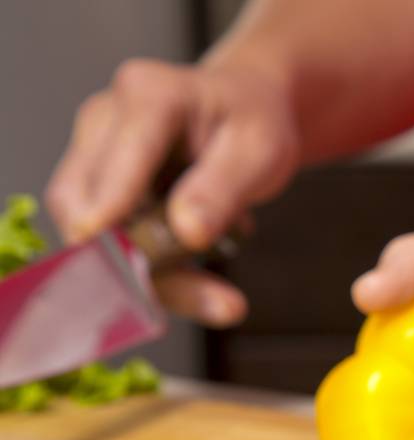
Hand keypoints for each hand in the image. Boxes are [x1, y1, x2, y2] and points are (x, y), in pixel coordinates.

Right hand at [45, 58, 300, 326]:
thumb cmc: (251, 122)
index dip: (111, 208)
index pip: (120, 159)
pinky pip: (103, 239)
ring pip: (87, 229)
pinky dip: (146, 270)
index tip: (112, 255)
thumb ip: (223, 189)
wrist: (244, 110)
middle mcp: (105, 119)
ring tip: (215, 295)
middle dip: (140, 262)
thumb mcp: (259, 152)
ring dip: (145, 274)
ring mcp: (91, 151)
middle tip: (218, 304)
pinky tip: (195, 278)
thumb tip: (187, 231)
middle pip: (90, 202)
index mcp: (149, 96)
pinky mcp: (92, 185)